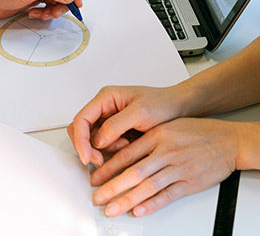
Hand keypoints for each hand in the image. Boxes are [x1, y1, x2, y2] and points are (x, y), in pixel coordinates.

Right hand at [67, 84, 188, 166]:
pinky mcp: (116, 132)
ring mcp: (109, 120)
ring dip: (103, 150)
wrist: (179, 108)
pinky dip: (112, 151)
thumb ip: (116, 125)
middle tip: (100, 161)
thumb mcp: (140, 112)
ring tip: (125, 146)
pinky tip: (128, 147)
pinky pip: (105, 145)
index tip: (87, 157)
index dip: (80, 140)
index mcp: (106, 98)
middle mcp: (104, 108)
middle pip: (81, 131)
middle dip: (88, 148)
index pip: (81, 119)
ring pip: (92, 140)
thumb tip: (97, 140)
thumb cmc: (163, 104)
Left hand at [91, 118, 238, 216]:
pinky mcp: (190, 183)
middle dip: (111, 187)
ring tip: (112, 208)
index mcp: (158, 136)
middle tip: (97, 197)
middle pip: (133, 173)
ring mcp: (178, 168)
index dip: (108, 168)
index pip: (126, 154)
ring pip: (147, 187)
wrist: (230, 140)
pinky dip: (151, 205)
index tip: (95, 177)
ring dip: (127, 200)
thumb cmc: (199, 132)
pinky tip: (139, 211)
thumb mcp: (169, 126)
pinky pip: (167, 196)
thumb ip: (147, 139)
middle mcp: (166, 152)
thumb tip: (121, 151)